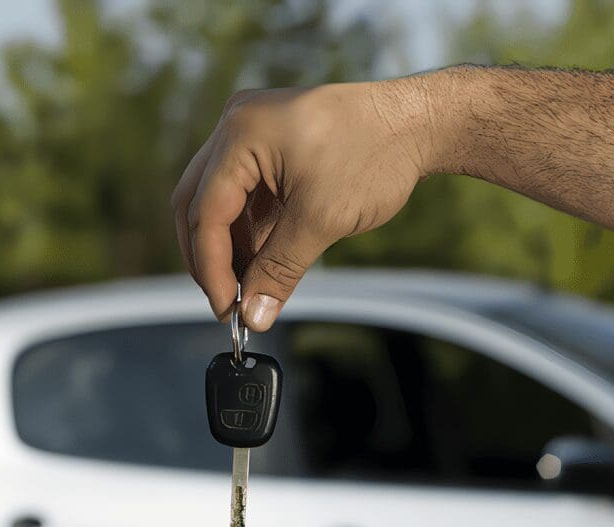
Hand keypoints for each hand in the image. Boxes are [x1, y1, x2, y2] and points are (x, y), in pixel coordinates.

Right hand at [173, 79, 435, 330]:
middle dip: (210, 258)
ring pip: (217, 200)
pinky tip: (259, 262)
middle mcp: (236, 125)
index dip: (211, 268)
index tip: (226, 309)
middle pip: (196, 202)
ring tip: (249, 288)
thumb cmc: (377, 155)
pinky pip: (241, 192)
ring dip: (228, 246)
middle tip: (228, 303)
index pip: (205, 211)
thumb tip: (254, 316)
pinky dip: (246, 230)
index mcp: (242, 134)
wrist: (417, 123)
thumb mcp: (322, 220)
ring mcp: (250, 131)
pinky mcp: (266, 144)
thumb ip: (280, 270)